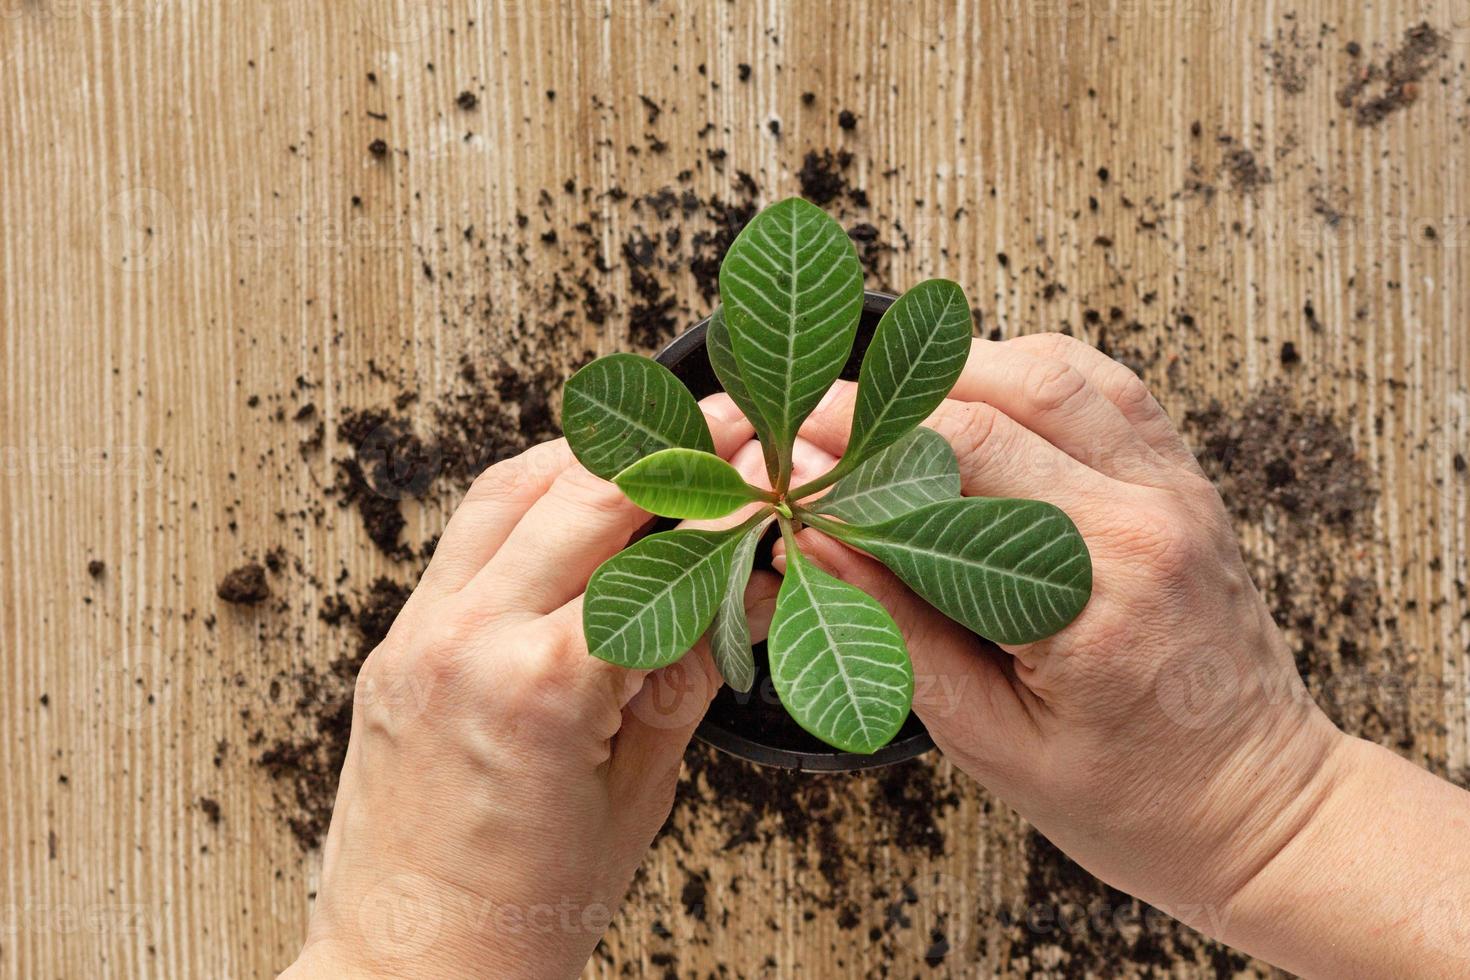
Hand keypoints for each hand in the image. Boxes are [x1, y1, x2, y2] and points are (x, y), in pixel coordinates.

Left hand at [282, 397, 776, 979]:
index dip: (728, 509)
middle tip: (729, 421)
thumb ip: (692, 669)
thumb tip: (750, 590)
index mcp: (540, 688)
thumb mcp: (641, 789)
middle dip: (668, 445)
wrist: (411, 972)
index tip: (771, 482)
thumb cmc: (525, 915)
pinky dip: (528, 497)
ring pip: (507, 489)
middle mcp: (466, 640)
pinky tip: (575, 500)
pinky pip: (465, 535)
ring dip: (588, 454)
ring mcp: (417, 636)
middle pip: (580, 492)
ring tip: (656, 443)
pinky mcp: (397, 643)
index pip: (657, 558)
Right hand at [794, 335, 1347, 941]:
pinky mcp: (1184, 482)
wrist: (1260, 810)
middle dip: (892, 398)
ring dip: (958, 373)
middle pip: (1002, 394)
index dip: (859, 443)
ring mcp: (1176, 488)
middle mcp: (1148, 515)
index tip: (795, 453)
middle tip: (820, 424)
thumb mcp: (988, 737)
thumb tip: (816, 536)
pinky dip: (1027, 376)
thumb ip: (898, 627)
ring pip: (1054, 368)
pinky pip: (1104, 385)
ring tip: (887, 409)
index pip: (957, 462)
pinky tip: (977, 403)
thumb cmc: (1132, 799)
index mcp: (1097, 588)